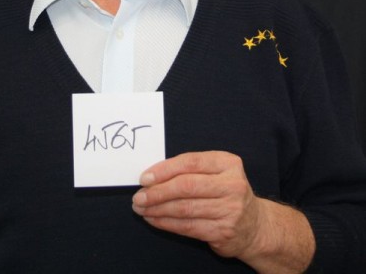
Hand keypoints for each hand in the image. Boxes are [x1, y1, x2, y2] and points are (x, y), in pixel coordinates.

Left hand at [132, 150, 262, 259]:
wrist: (255, 225)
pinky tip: (154, 219)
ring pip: (184, 208)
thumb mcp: (215, 172)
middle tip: (138, 196)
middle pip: (186, 186)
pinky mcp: (224, 231)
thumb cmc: (225, 193)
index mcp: (227, 162)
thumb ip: (190, 169)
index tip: (144, 178)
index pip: (190, 162)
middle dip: (157, 192)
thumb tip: (152, 175)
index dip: (164, 170)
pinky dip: (166, 223)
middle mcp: (232, 184)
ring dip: (158, 209)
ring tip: (141, 208)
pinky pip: (188, 226)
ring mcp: (230, 209)